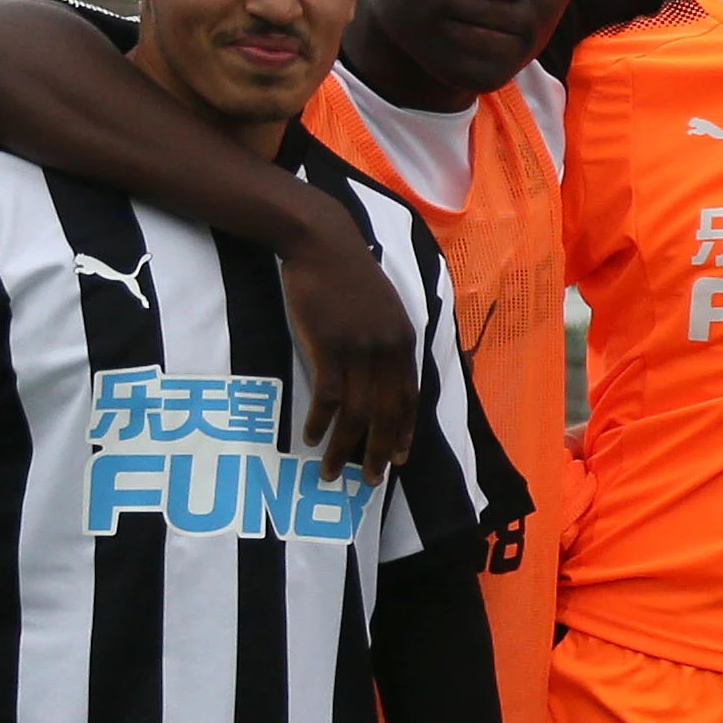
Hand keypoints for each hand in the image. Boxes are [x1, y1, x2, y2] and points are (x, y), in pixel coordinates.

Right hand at [282, 222, 417, 478]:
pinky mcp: (329, 345)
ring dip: (346, 447)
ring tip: (333, 473)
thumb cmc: (345, 273)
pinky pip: (329, 396)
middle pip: (388, 413)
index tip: (399, 457)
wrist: (320, 242)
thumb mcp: (381, 306)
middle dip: (380, 451)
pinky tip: (311, 438)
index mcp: (404, 341)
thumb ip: (386, 338)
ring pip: (358, 412)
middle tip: (372, 481)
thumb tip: (381, 369)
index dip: (405, 430)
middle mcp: (388, 350)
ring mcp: (360, 349)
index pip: (410, 397)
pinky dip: (321, 422)